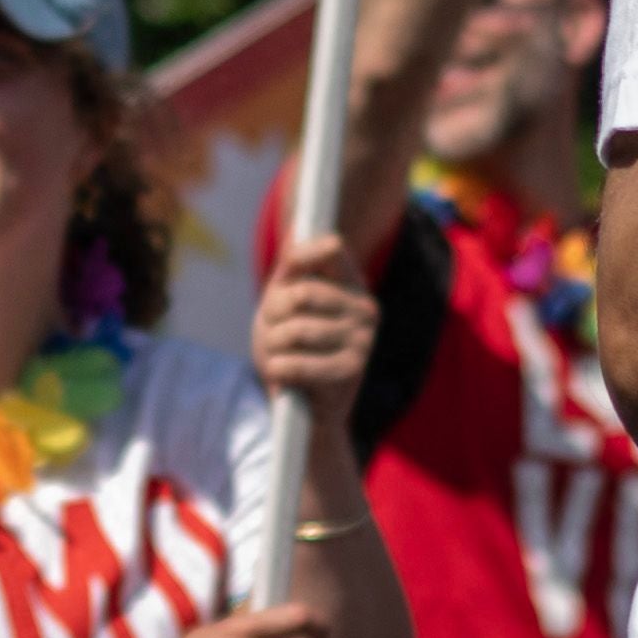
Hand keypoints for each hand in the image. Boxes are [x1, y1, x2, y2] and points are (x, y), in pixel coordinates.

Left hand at [245, 222, 376, 413]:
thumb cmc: (291, 348)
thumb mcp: (286, 301)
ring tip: (280, 357)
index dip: (300, 256)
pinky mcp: (350, 374)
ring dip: (271, 347)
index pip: (332, 248)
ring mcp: (363, 342)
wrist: (307, 410)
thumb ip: (292, 266)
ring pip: (292, 331)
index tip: (285, 276)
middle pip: (299, 294)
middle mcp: (366, 309)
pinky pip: (294, 363)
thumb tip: (298, 228)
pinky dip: (277, 370)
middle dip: (272, 314)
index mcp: (354, 285)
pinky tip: (283, 375)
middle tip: (274, 332)